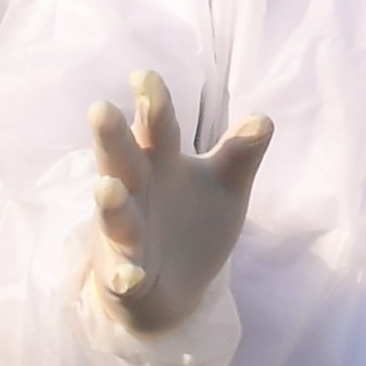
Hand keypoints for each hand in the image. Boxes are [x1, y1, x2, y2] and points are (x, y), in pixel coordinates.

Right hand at [89, 69, 273, 338]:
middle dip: (113, 137)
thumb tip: (264, 119)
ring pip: (116, 216)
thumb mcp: (224, 187)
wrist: (171, 290)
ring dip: (111, 203)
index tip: (144, 76)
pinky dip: (125, 275)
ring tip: (108, 188)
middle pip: (122, 160)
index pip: (158, 128)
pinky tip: (128, 277)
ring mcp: (126, 235)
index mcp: (160, 163)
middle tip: (101, 109)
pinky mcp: (124, 276)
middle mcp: (136, 192)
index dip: (152, 103)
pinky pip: (124, 275)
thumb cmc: (191, 223)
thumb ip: (240, 155)